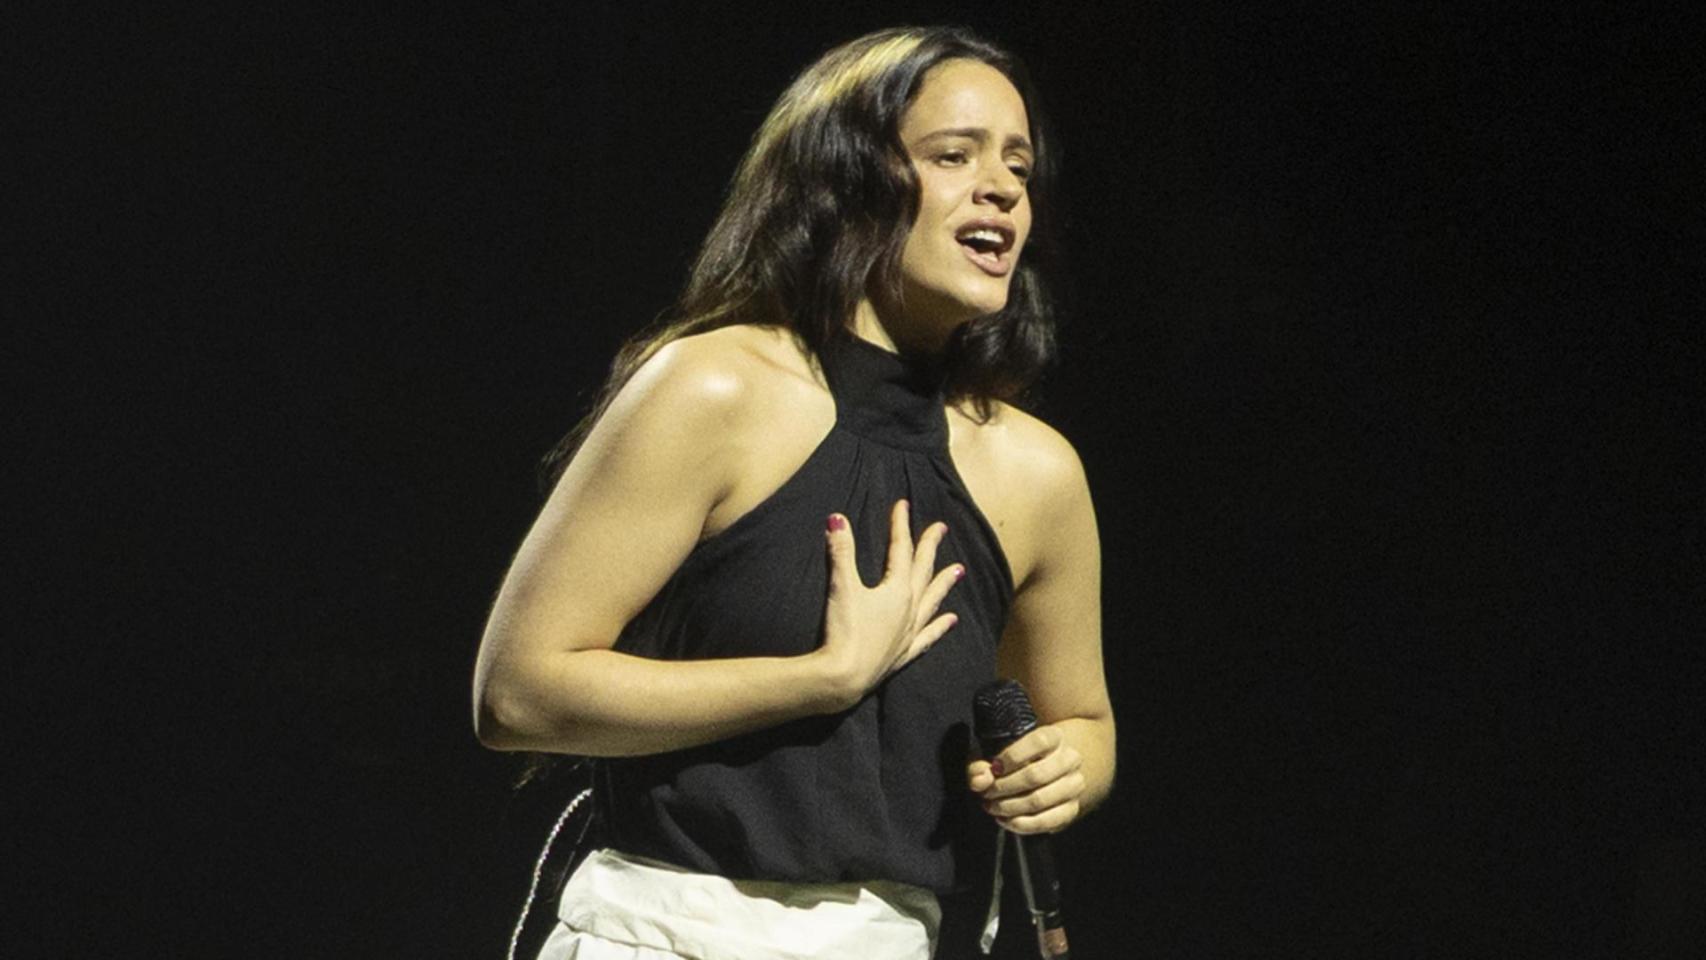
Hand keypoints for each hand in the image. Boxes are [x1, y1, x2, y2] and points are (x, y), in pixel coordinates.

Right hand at [816, 499, 962, 705]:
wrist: (844, 678)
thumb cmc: (844, 631)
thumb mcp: (841, 587)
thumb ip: (841, 551)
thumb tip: (836, 518)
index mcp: (897, 590)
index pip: (901, 549)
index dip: (900, 525)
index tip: (903, 505)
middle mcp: (910, 609)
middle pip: (924, 571)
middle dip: (930, 547)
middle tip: (941, 528)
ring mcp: (909, 632)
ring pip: (933, 601)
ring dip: (944, 584)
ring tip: (958, 571)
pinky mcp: (904, 653)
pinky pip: (929, 635)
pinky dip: (940, 626)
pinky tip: (951, 621)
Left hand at [966, 723, 1085, 833]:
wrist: (1052, 769)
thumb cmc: (1018, 759)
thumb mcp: (996, 753)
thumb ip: (981, 764)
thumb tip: (978, 781)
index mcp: (1055, 737)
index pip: (1038, 742)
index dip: (1012, 756)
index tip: (994, 768)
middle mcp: (1070, 759)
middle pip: (1036, 775)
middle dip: (1005, 787)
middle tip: (987, 793)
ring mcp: (1074, 785)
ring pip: (1040, 800)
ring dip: (1010, 807)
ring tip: (992, 806)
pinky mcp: (1072, 809)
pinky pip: (1046, 821)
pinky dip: (1021, 824)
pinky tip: (1005, 819)